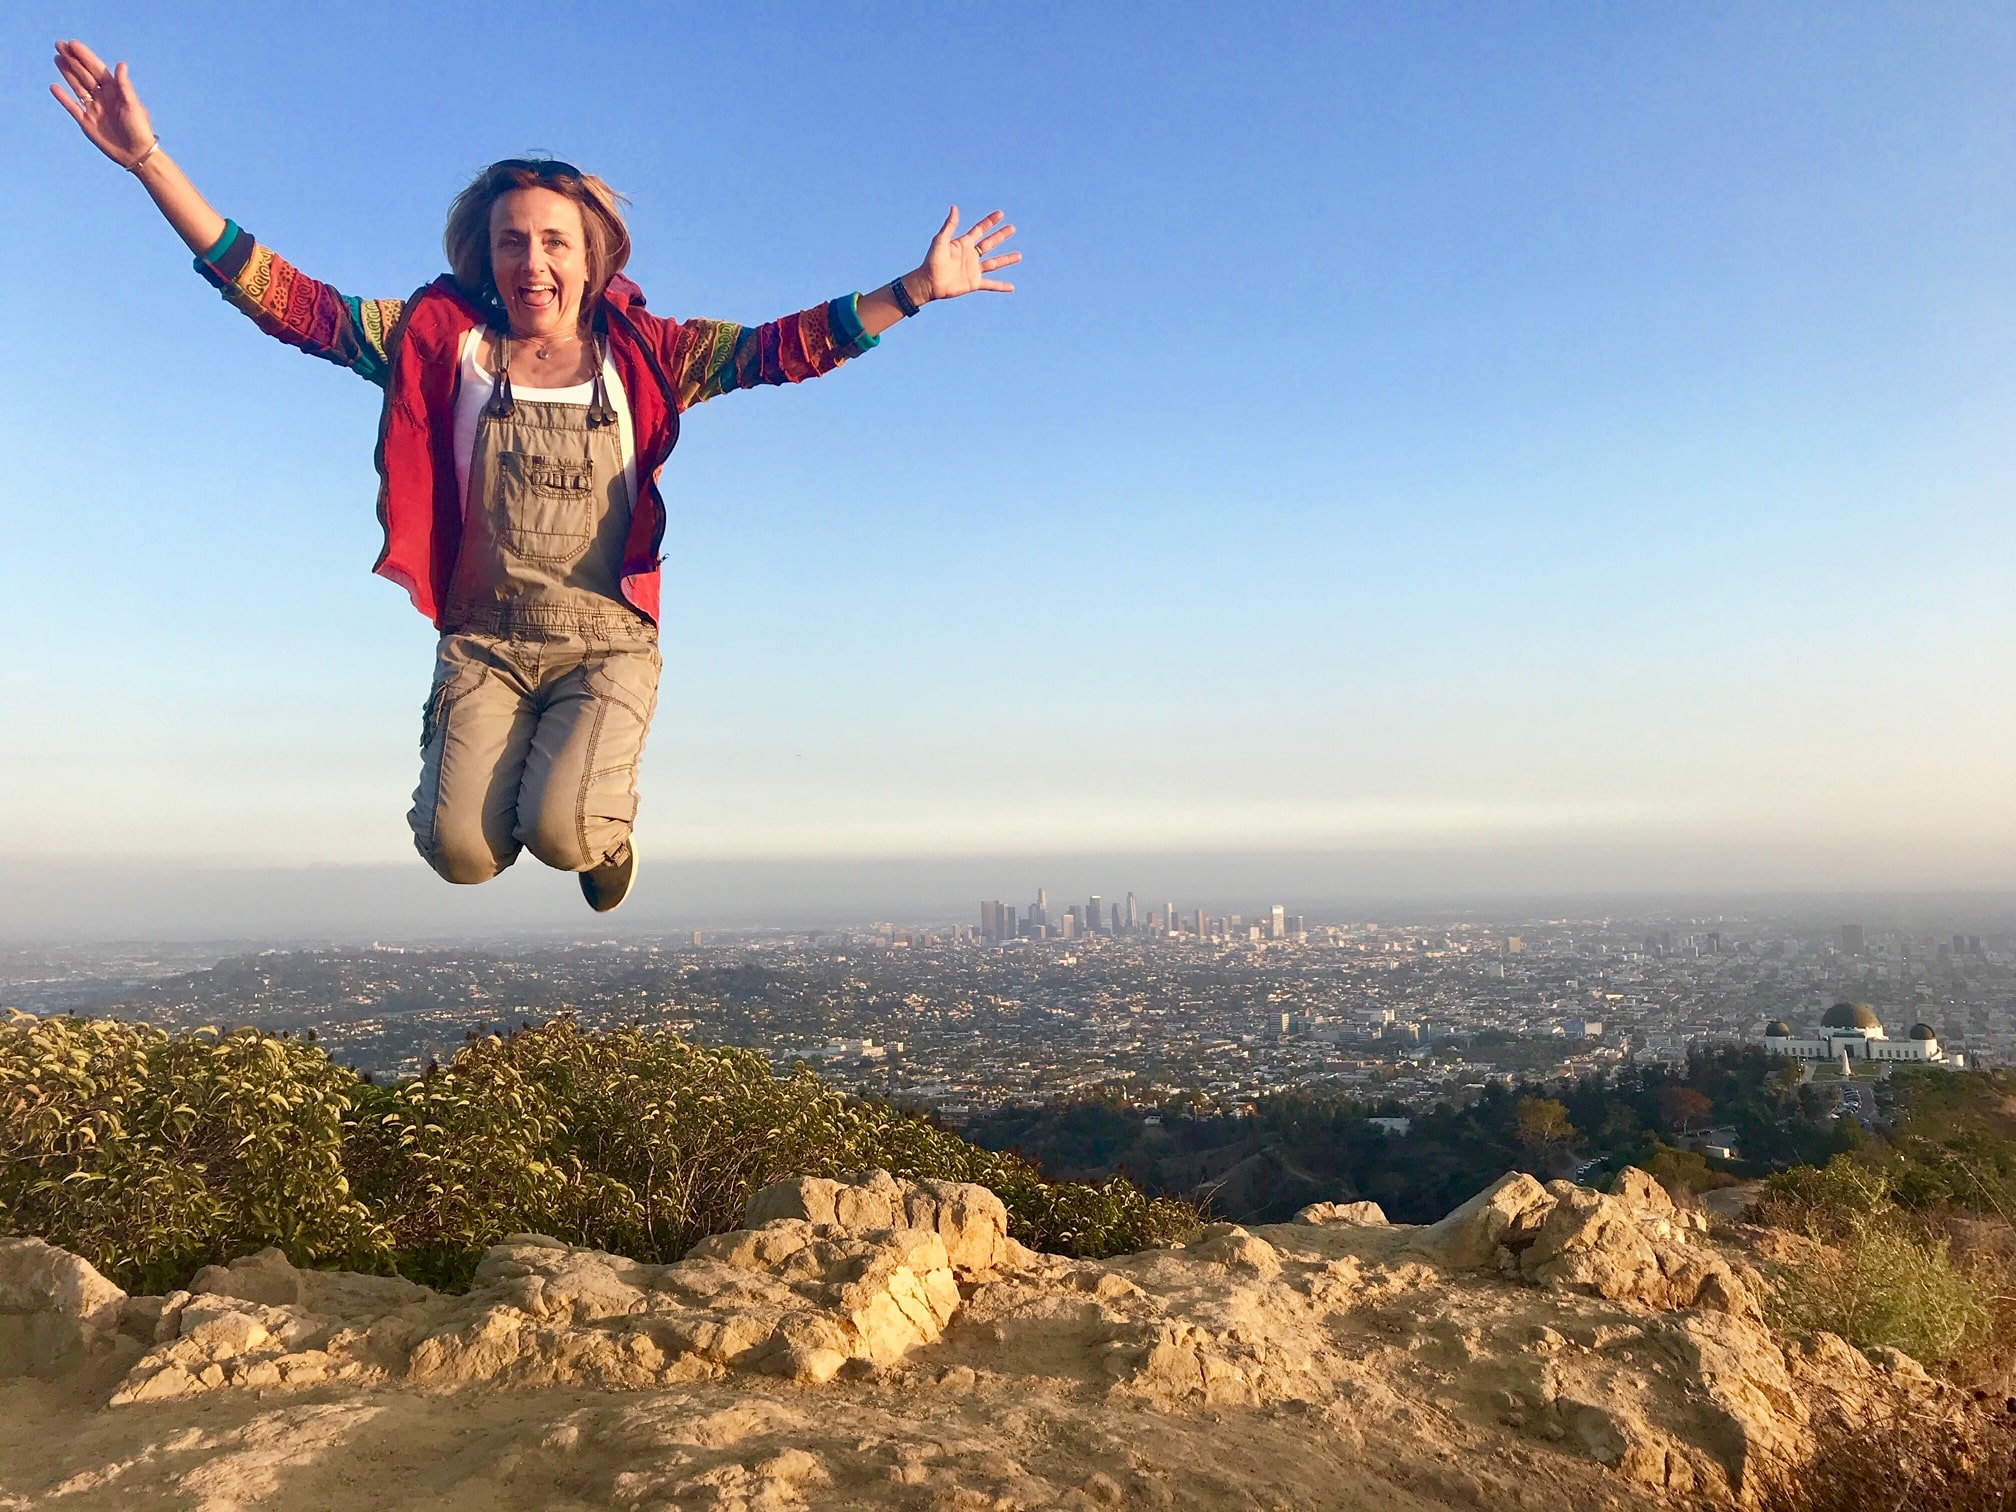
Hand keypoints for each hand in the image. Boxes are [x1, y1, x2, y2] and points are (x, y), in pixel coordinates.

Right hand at [50, 39, 155, 167]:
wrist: (137, 154)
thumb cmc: (140, 129)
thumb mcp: (133, 106)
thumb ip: (124, 86)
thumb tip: (121, 64)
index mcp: (115, 92)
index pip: (97, 69)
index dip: (85, 56)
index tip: (72, 44)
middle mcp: (103, 98)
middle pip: (84, 75)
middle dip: (72, 60)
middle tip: (59, 45)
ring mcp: (94, 109)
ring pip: (77, 87)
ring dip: (67, 73)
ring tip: (57, 58)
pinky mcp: (87, 123)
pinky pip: (72, 107)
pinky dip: (63, 98)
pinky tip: (54, 87)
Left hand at [911, 207, 1019, 302]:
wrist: (929, 282)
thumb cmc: (931, 261)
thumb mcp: (940, 240)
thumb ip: (949, 226)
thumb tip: (954, 208)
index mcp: (963, 244)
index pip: (980, 230)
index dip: (990, 222)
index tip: (1000, 214)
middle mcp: (970, 255)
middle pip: (990, 243)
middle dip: (1001, 235)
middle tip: (1012, 228)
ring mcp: (973, 269)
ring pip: (994, 263)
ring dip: (1006, 259)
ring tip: (1019, 256)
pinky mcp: (974, 282)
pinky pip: (991, 284)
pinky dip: (1001, 286)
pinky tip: (1011, 287)